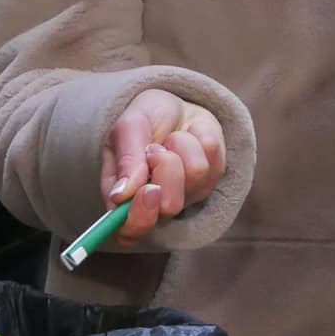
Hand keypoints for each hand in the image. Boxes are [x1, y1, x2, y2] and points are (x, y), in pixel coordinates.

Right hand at [100, 89, 226, 248]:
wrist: (175, 103)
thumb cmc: (144, 120)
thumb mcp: (127, 128)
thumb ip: (125, 160)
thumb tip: (120, 196)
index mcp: (125, 200)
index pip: (130, 232)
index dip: (141, 217)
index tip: (149, 189)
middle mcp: (157, 204)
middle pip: (170, 205)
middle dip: (166, 168)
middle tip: (155, 149)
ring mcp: (188, 193)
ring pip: (195, 173)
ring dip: (181, 144)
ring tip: (170, 139)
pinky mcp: (212, 177)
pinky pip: (213, 155)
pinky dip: (199, 134)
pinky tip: (190, 135)